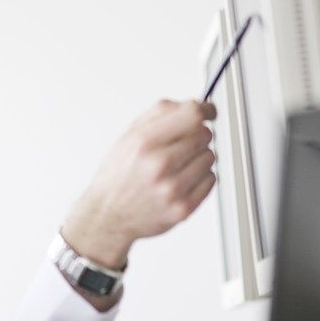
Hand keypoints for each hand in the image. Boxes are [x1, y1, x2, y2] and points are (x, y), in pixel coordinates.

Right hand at [62, 100, 216, 270]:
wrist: (108, 216)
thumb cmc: (118, 176)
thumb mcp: (128, 137)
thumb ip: (159, 115)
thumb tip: (192, 104)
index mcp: (144, 142)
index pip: (191, 115)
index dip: (205, 109)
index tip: (209, 111)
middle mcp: (159, 165)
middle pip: (204, 134)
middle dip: (197, 135)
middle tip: (181, 145)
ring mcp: (172, 188)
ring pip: (210, 157)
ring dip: (199, 157)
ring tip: (178, 165)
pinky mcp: (183, 208)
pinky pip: (210, 180)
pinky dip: (201, 177)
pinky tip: (181, 180)